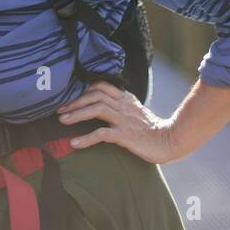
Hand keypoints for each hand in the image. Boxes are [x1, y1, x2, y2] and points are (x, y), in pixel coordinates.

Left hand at [55, 80, 179, 163]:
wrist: (170, 141)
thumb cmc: (151, 129)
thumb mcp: (135, 112)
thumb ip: (120, 105)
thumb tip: (101, 104)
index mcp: (125, 98)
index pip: (100, 86)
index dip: (82, 89)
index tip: (68, 96)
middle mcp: (123, 105)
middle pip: (95, 95)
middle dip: (74, 101)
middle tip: (58, 109)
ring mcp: (124, 119)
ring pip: (96, 110)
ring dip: (77, 115)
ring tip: (61, 121)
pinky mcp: (126, 135)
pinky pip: (102, 134)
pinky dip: (86, 138)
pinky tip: (74, 144)